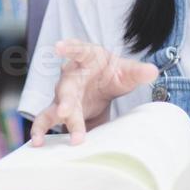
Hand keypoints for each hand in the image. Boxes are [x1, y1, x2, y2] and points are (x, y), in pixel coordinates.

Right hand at [28, 39, 158, 145]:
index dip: (69, 48)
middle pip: (66, 88)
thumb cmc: (111, 73)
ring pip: (57, 106)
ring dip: (55, 120)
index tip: (59, 46)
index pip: (78, 50)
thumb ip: (137, 72)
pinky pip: (46, 119)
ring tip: (43, 136)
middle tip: (65, 113)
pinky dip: (40, 130)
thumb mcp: (126, 72)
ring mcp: (63, 94)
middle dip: (66, 102)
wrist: (102, 84)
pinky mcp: (59, 111)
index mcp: (86, 59)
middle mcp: (70, 75)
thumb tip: (153, 71)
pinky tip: (36, 143)